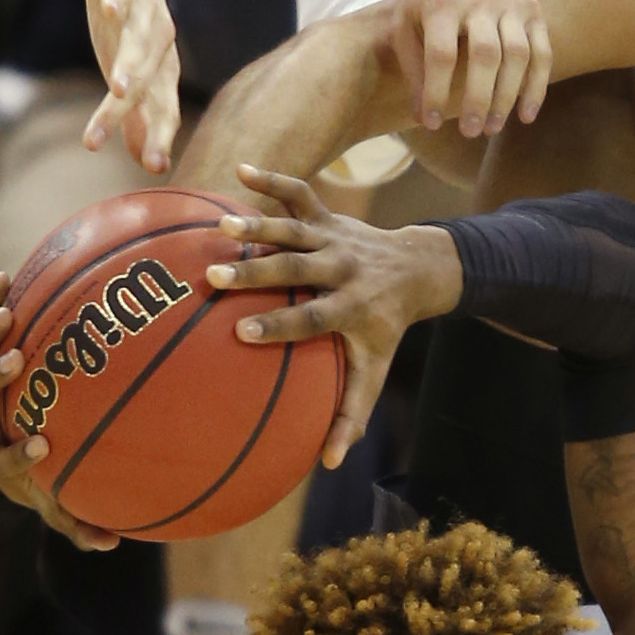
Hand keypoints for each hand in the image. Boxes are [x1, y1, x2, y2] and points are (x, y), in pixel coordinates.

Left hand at [0, 269, 119, 550]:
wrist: (0, 459)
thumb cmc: (37, 483)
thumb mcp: (55, 507)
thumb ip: (78, 526)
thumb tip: (111, 544)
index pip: (0, 462)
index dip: (16, 455)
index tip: (41, 446)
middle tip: (17, 363)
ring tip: (8, 309)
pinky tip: (8, 274)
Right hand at [73, 0, 180, 173]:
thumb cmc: (122, 20)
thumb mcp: (124, 69)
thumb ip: (136, 114)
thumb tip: (142, 160)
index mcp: (161, 66)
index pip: (165, 106)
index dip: (161, 135)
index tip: (155, 168)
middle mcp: (159, 41)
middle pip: (146, 83)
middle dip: (132, 116)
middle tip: (118, 146)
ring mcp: (145, 10)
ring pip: (137, 43)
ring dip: (128, 65)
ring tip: (118, 90)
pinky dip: (117, 2)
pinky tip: (110, 13)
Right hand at [208, 163, 463, 468]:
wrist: (418, 268)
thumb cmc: (385, 328)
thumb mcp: (374, 369)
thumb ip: (351, 413)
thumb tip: (328, 463)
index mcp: (351, 308)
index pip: (312, 318)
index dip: (280, 325)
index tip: (242, 333)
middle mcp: (342, 269)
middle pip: (297, 269)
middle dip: (258, 272)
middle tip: (216, 276)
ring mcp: (335, 237)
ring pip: (295, 228)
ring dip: (258, 225)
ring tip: (218, 226)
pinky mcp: (328, 215)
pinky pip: (301, 192)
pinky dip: (273, 181)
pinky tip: (239, 171)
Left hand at [393, 0, 551, 136]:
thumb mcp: (404, 23)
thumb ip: (413, 67)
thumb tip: (423, 117)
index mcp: (440, 2)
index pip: (441, 53)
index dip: (436, 91)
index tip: (430, 122)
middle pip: (485, 54)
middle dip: (478, 98)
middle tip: (470, 131)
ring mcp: (510, 2)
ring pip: (517, 54)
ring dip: (507, 96)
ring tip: (492, 128)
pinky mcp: (532, 9)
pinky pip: (542, 51)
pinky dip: (537, 85)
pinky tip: (526, 114)